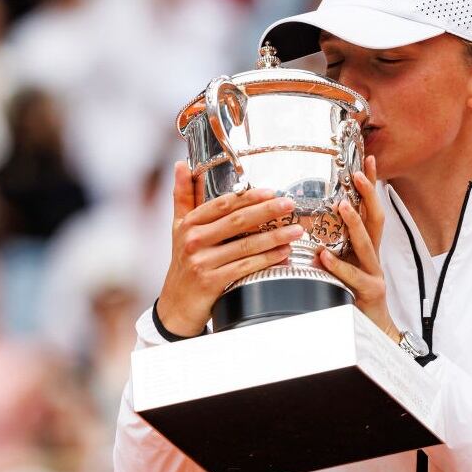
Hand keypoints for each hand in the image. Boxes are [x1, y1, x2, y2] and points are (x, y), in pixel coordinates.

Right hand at [158, 161, 304, 336]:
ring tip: (295, 230)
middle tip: (289, 205)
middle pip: (238, 221)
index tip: (271, 191)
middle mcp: (193, 240)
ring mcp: (202, 262)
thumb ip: (183, 197)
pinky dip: (267, 259)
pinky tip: (283, 253)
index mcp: (190, 223)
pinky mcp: (211, 282)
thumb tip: (181, 165)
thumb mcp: (178, 228)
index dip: (249, 197)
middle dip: (267, 212)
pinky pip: (245, 267)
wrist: (175, 306)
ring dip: (274, 237)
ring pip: (245, 245)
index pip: (223, 204)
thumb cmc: (183, 264)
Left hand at [318, 156, 398, 341]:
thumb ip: (335, 245)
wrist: (374, 329)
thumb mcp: (346, 265)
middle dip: (368, 194)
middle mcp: (373, 255)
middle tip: (357, 173)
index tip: (366, 159)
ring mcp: (374, 272)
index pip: (371, 208)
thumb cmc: (355, 295)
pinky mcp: (369, 292)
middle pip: (376, 218)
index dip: (370, 185)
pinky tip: (325, 256)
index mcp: (367, 246)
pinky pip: (353, 276)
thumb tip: (314, 224)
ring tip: (342, 205)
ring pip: (367, 243)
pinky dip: (338, 265)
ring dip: (355, 223)